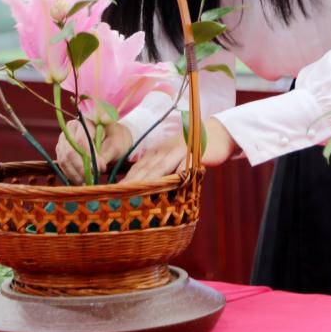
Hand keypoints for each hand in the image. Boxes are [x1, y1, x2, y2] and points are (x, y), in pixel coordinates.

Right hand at [55, 120, 131, 183]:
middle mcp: (70, 129)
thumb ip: (106, 155)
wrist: (112, 136)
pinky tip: (80, 181)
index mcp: (84, 121)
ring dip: (74, 173)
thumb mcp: (116, 144)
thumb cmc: (116, 138)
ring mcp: (64, 140)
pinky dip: (70, 174)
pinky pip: (63, 164)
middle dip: (81, 167)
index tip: (100, 169)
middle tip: (92, 179)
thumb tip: (98, 168)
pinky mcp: (62, 150)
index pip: (82, 140)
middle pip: (70, 151)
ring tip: (87, 183)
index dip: (89, 156)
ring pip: (64, 159)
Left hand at [121, 117, 237, 182]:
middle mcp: (163, 151)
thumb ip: (159, 169)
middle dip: (131, 183)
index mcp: (156, 152)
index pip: (137, 167)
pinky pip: (182, 166)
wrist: (216, 135)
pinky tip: (168, 185)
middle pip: (145, 169)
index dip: (126, 180)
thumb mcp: (171, 157)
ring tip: (136, 193)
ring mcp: (178, 151)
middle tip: (119, 196)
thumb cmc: (191, 151)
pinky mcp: (192, 154)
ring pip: (160, 168)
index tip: (114, 193)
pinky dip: (174, 175)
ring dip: (147, 181)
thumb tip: (143, 187)